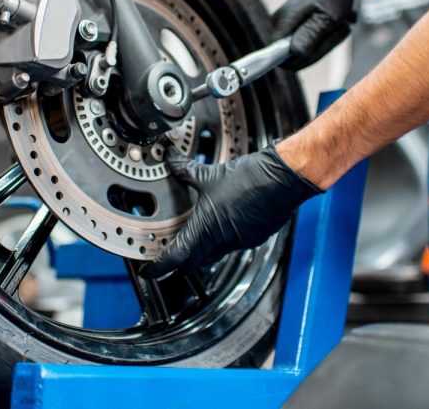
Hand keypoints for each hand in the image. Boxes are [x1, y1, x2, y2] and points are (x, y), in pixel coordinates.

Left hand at [141, 146, 321, 278]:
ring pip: (213, 255)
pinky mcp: (252, 238)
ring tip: (193, 235)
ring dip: (201, 250)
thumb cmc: (248, 179)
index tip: (148, 271)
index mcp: (205, 229)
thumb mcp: (209, 173)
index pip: (175, 258)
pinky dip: (222, 240)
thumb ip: (184, 170)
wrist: (280, 180)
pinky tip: (222, 222)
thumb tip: (169, 158)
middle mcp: (221, 241)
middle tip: (168, 255)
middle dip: (179, 262)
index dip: (158, 267)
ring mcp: (238, 242)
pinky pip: (231, 245)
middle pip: (193, 263)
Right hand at [272, 0, 361, 69]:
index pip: (278, 55)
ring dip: (322, 43)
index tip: (318, 47)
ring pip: (302, 50)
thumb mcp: (328, 17)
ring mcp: (286, 24)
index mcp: (284, 21)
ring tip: (332, 25)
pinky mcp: (293, 25)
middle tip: (331, 31)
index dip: (299, 58)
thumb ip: (311, 36)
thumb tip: (296, 52)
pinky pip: (306, 42)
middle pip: (293, 55)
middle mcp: (279, 23)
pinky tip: (328, 25)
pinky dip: (321, 38)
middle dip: (316, 48)